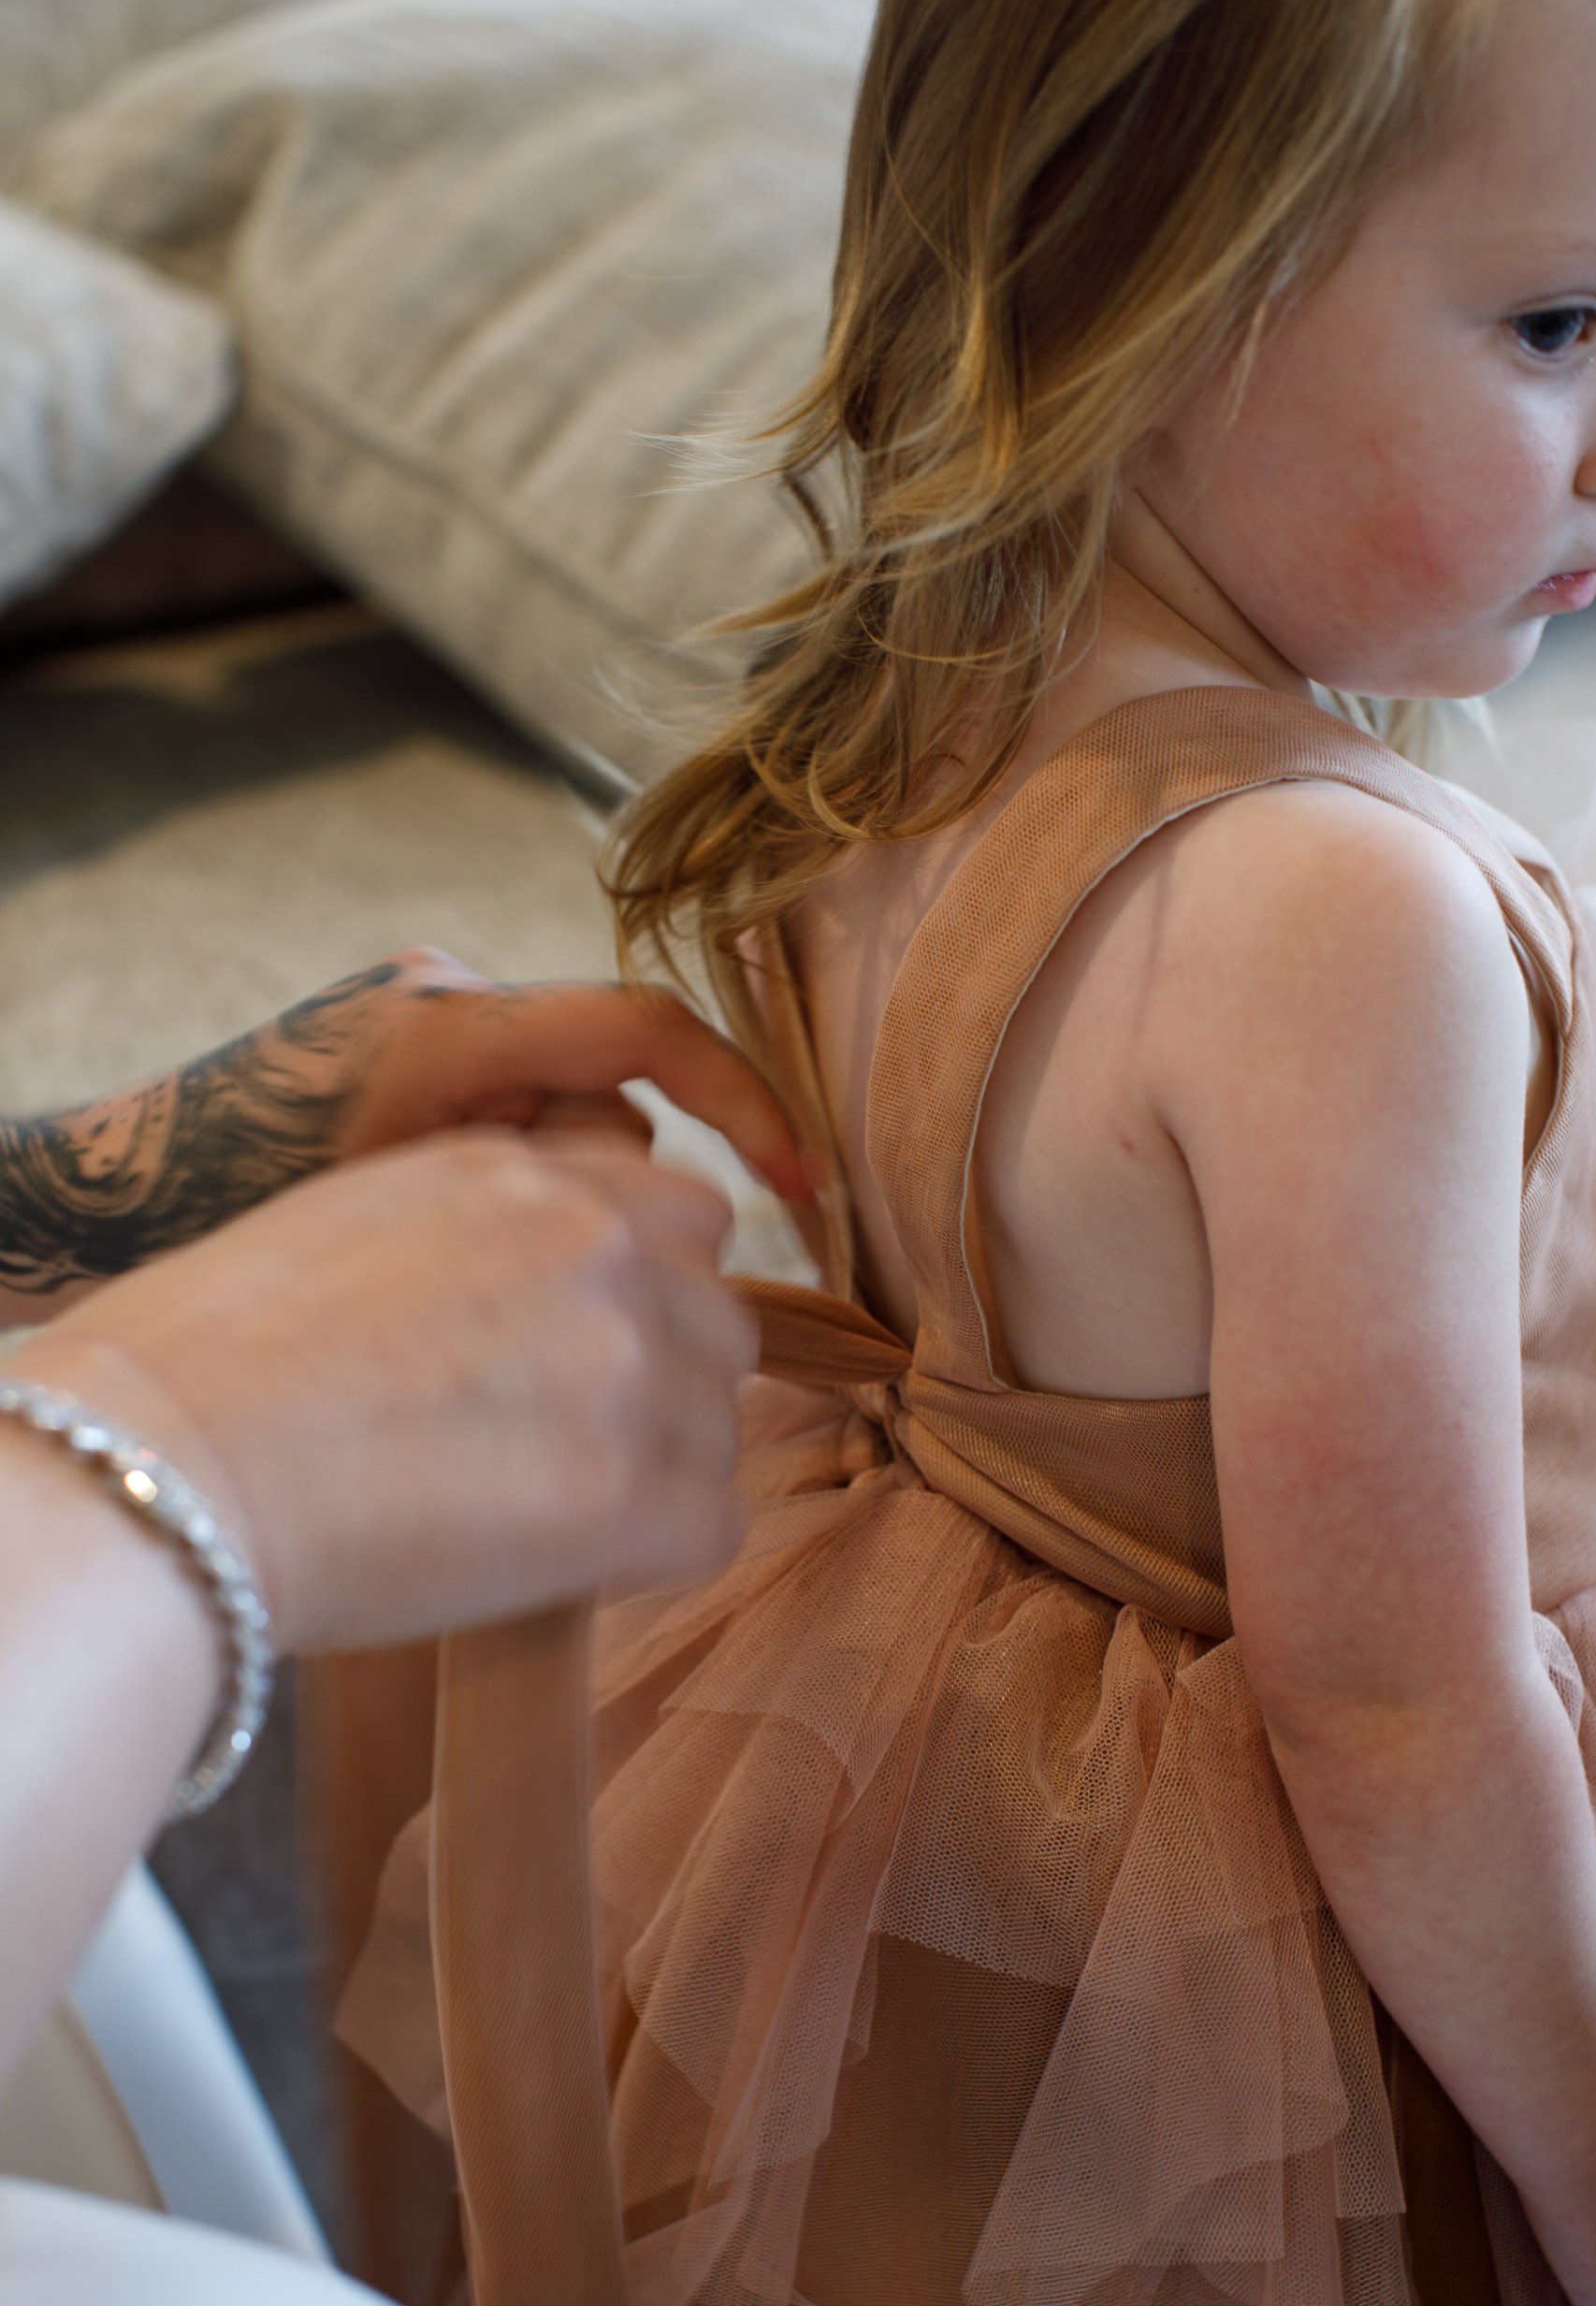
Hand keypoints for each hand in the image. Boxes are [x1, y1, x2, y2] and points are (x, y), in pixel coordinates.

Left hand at [0, 953, 807, 1307]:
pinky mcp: (403, 1072)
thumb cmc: (215, 1239)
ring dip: (542, 1218)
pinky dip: (501, 1202)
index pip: (643, 1032)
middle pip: (607, 1107)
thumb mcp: (397, 1241)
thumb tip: (669, 1240)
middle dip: (593, 1206)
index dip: (741, 1103)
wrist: (86, 1216)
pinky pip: (506, 1136)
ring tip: (440, 1284)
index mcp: (443, 1034)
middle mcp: (439, 1008)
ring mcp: (418, 1035)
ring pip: (563, 1138)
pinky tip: (426, 1263)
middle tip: (507, 1297)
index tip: (799, 1189)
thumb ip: (535, 1221)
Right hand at [17, 1125, 758, 1647]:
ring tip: (528, 1513)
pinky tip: (555, 1565)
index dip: (645, 1296)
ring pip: (718, 1430)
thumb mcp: (366, 1223)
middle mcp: (602, 1245)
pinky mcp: (632, 1491)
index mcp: (533, 1174)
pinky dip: (648, 1558)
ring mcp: (629, 1362)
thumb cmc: (219, 1365)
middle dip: (660, 1387)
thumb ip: (491, 1234)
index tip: (578, 1356)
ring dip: (653, 1476)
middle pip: (720, 1322)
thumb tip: (552, 1298)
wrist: (164, 1472)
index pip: (686, 1216)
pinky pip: (711, 1527)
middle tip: (549, 1451)